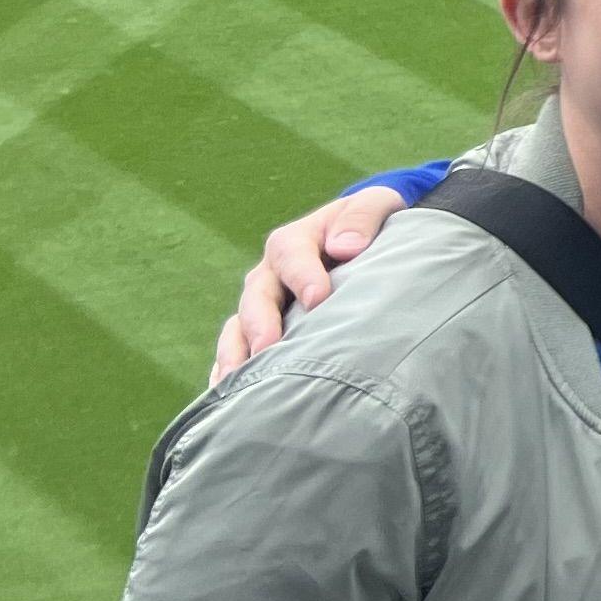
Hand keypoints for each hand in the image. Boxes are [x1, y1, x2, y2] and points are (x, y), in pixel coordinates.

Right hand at [210, 184, 407, 384]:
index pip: (291, 254)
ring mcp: (263, 304)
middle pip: (257, 296)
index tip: (318, 298)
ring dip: (236, 353)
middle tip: (268, 347)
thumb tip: (345, 247)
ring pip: (239, 327)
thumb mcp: (375, 205)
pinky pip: (237, 350)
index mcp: (296, 240)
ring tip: (236, 382)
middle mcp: (271, 273)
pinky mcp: (262, 330)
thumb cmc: (371, 223)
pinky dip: (227, 370)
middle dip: (260, 322)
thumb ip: (362, 217)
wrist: (364, 238)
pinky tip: (226, 396)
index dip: (302, 275)